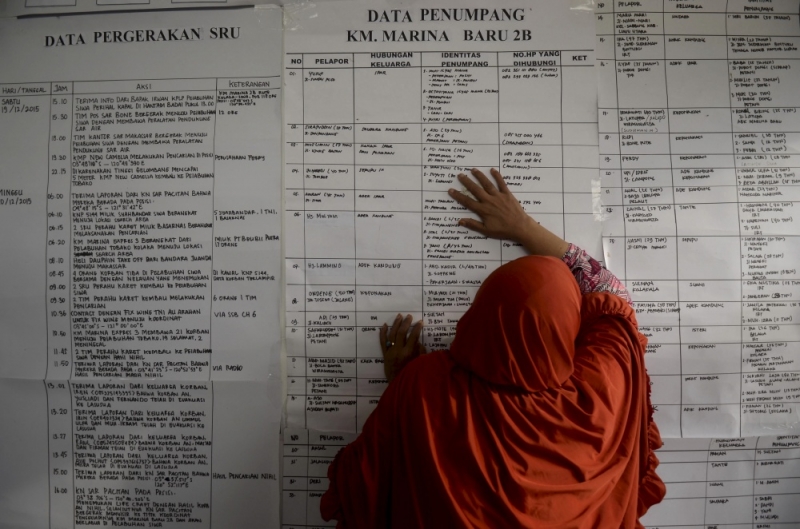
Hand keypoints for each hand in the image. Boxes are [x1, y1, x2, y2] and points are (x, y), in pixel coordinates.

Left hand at [380, 314, 423, 381]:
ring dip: (396, 324)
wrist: (399, 385)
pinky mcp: (385, 355)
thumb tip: (417, 342)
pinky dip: (383, 333)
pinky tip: (384, 325)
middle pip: (401, 333)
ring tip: (399, 316)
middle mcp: (398, 351)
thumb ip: (420, 352)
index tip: (420, 322)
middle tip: (409, 316)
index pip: (413, 336)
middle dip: (406, 323)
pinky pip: (382, 342)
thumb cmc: (411, 374)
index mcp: (408, 353)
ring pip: (392, 335)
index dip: (417, 328)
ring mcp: (390, 352)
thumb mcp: (420, 364)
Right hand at [448, 168, 569, 257]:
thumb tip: (460, 221)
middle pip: (475, 189)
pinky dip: (497, 176)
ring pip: (487, 184)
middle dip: (467, 182)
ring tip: (473, 170)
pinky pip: (501, 183)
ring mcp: (498, 196)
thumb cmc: (503, 230)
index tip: (451, 190)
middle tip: (460, 175)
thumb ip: (473, 224)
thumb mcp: (486, 230)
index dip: (458, 196)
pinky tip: (492, 170)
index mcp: (483, 210)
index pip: (467, 201)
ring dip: (479, 176)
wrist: (519, 227)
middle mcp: (489, 201)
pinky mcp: (507, 194)